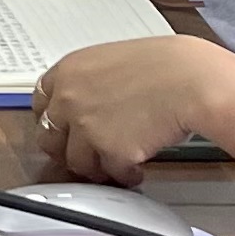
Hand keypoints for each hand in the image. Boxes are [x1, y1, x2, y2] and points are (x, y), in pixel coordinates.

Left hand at [33, 35, 234, 187]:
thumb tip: (88, 103)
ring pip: (77, 163)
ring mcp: (86, 127)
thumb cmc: (168, 66)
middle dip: (68, 148)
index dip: (54, 118)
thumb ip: (92, 82)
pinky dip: (124, 175)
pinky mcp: (109, 152)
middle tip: (89, 152)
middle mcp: (69, 98)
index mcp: (69, 70)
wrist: (193, 81)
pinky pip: (110, 175)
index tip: (63, 127)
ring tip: (119, 161)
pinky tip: (137, 167)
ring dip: (97, 166)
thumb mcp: (115, 60)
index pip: (40, 101)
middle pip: (49, 137)